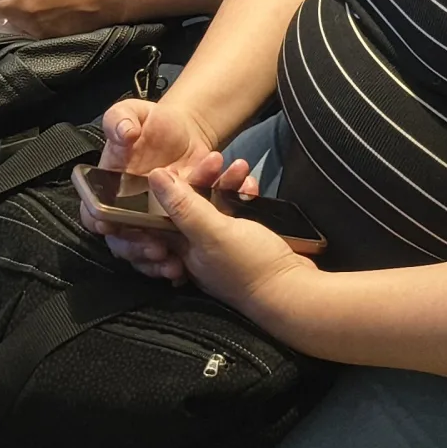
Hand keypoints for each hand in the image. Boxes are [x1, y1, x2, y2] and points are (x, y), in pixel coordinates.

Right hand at [89, 98, 222, 278]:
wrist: (187, 131)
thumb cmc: (153, 123)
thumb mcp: (133, 112)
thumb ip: (120, 118)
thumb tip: (123, 133)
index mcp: (108, 187)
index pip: (93, 212)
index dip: (98, 220)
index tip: (109, 224)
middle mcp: (127, 210)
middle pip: (122, 241)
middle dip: (136, 250)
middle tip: (155, 250)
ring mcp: (152, 220)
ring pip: (149, 251)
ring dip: (160, 261)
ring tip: (176, 263)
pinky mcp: (177, 224)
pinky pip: (178, 245)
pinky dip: (186, 254)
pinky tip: (194, 258)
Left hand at [148, 156, 310, 310]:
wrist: (293, 288)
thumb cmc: (249, 265)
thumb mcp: (213, 233)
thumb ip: (184, 206)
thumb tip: (153, 176)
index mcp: (180, 250)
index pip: (160, 216)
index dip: (165, 188)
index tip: (172, 163)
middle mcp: (195, 248)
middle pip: (190, 205)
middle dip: (203, 179)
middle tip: (217, 159)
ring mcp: (220, 244)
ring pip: (214, 204)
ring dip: (226, 183)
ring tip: (242, 167)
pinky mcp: (242, 240)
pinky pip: (236, 209)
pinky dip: (243, 194)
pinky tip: (252, 185)